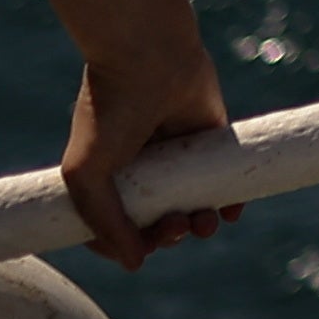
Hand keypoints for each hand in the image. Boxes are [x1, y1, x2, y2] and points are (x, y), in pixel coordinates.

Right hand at [60, 45, 240, 271]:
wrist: (148, 54)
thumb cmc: (111, 110)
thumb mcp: (87, 172)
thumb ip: (105, 222)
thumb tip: (135, 264)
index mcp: (107, 175)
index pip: (115, 227)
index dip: (128, 245)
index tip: (140, 249)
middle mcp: (140, 167)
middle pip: (158, 220)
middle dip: (169, 235)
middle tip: (176, 227)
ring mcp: (176, 153)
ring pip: (192, 204)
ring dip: (199, 226)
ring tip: (203, 224)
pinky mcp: (210, 136)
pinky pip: (222, 178)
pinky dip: (229, 201)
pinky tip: (230, 212)